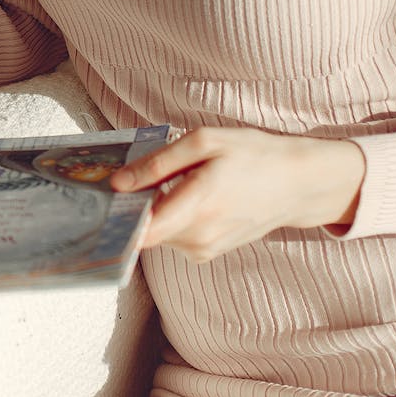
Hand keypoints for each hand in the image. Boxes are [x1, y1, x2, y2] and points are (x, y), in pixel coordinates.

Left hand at [110, 127, 364, 262]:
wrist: (297, 183)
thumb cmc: (252, 155)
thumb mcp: (204, 142)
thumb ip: (158, 164)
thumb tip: (118, 183)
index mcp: (199, 204)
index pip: (144, 231)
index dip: (117, 220)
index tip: (98, 206)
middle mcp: (200, 236)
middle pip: (146, 230)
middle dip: (135, 207)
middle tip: (132, 180)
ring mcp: (205, 249)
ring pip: (159, 234)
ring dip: (156, 211)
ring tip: (173, 184)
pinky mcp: (208, 253)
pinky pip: (174, 237)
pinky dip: (171, 219)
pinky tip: (185, 198)